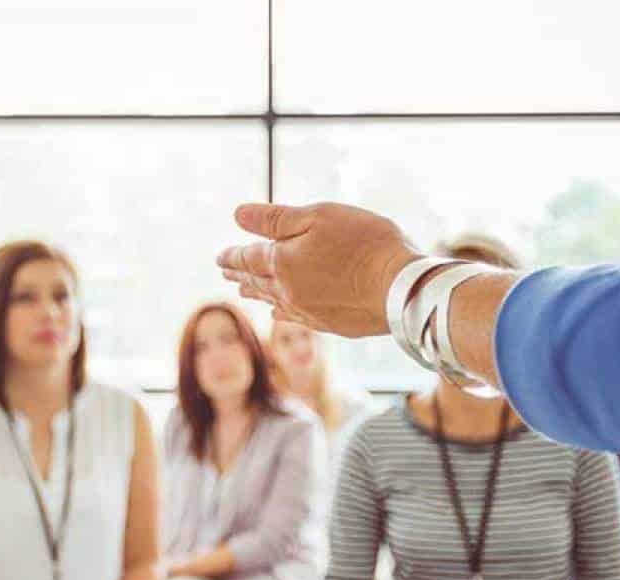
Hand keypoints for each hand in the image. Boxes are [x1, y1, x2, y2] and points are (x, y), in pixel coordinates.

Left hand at [217, 203, 421, 337]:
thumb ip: (275, 219)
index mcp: (282, 263)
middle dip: (240, 274)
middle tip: (226, 271)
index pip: (248, 258)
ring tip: (244, 290)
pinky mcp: (329, 324)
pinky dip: (281, 312)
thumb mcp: (318, 217)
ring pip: (273, 300)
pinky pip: (294, 318)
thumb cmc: (364, 244)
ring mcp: (308, 311)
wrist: (400, 288)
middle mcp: (288, 291)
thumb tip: (237, 215)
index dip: (232, 256)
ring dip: (256, 293)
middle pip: (257, 281)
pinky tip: (278, 313)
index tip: (219, 257)